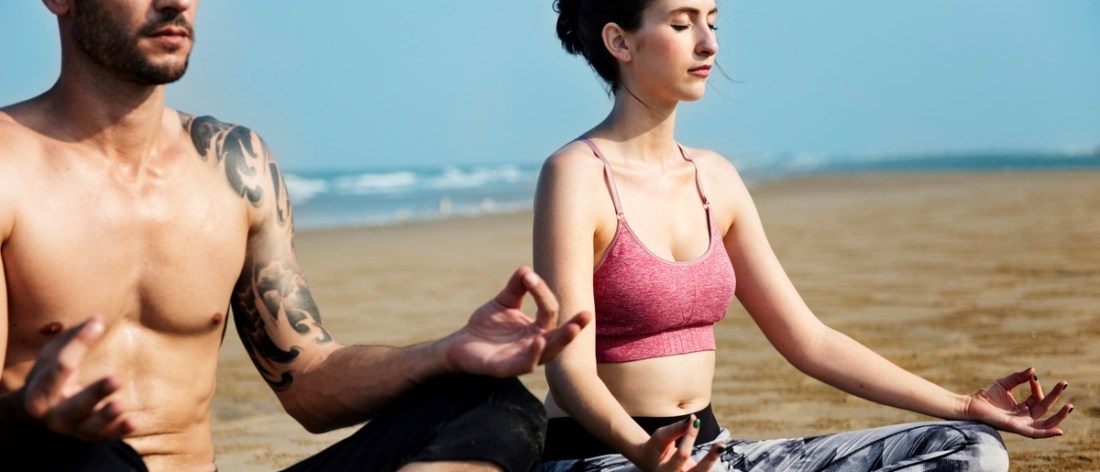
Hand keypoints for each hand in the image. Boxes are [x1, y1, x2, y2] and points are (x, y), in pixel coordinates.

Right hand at [21, 316, 134, 440]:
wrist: (41, 410)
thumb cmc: (51, 374)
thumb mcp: (54, 354)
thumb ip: (75, 337)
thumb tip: (99, 319)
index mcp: (39, 392)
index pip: (60, 367)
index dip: (79, 344)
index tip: (98, 323)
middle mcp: (53, 415)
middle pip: (74, 405)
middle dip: (95, 393)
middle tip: (117, 379)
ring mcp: (72, 428)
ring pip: (89, 427)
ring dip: (106, 417)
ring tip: (121, 404)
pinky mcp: (89, 435)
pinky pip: (105, 436)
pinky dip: (118, 431)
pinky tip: (134, 422)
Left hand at [443, 267, 591, 376]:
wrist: (461, 344)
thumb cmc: (487, 325)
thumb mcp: (504, 301)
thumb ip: (516, 287)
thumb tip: (527, 270)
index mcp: (537, 329)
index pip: (549, 311)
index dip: (542, 292)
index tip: (528, 277)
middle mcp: (535, 346)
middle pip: (559, 337)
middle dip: (574, 327)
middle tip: (587, 314)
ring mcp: (522, 359)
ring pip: (548, 353)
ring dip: (560, 341)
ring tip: (572, 329)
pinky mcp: (505, 369)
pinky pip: (525, 364)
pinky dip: (533, 355)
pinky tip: (537, 341)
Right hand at [639, 415, 723, 471]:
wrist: (649, 461)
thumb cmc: (655, 448)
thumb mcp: (660, 437)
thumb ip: (675, 430)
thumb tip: (693, 420)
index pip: (682, 455)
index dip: (690, 437)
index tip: (695, 420)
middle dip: (710, 459)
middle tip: (721, 445)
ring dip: (712, 461)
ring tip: (720, 446)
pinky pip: (704, 470)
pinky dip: (710, 461)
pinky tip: (716, 450)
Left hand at [965, 367, 1071, 437]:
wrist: (970, 405)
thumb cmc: (985, 396)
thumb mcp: (1005, 383)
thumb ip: (1018, 377)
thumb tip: (1033, 370)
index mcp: (1022, 407)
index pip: (1038, 398)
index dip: (1037, 387)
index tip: (1033, 377)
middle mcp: (1024, 417)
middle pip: (1045, 409)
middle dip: (1056, 397)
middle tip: (1064, 383)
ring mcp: (1021, 423)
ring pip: (1045, 423)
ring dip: (1059, 416)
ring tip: (1069, 406)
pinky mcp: (1016, 428)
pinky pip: (1035, 434)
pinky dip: (1047, 433)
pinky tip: (1059, 431)